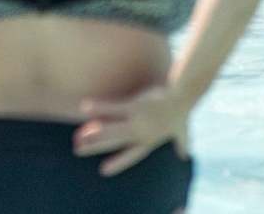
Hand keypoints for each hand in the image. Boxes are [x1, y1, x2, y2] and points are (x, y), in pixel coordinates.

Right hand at [76, 84, 190, 176]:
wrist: (182, 94)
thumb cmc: (180, 111)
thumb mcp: (182, 131)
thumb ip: (182, 143)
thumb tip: (185, 154)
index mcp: (150, 141)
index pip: (131, 155)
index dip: (118, 163)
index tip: (103, 171)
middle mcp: (141, 134)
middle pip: (114, 143)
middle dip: (95, 147)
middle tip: (78, 149)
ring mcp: (137, 121)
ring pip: (111, 130)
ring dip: (93, 133)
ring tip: (78, 137)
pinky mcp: (135, 106)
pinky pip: (112, 108)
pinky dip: (99, 108)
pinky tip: (84, 108)